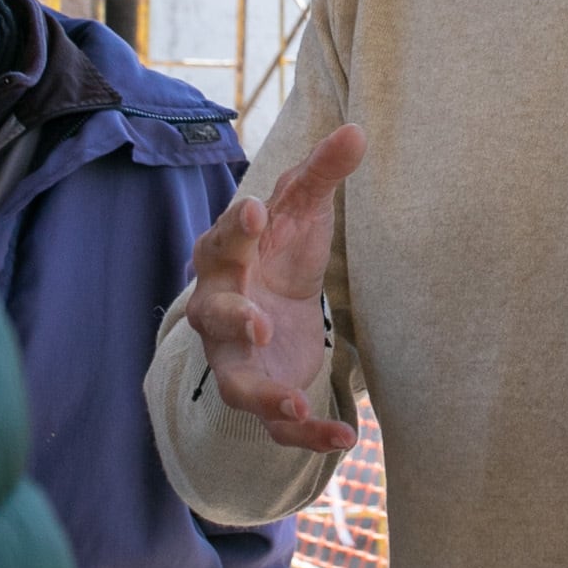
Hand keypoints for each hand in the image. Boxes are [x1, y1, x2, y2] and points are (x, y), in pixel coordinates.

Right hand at [183, 122, 364, 451]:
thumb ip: (322, 173)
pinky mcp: (263, 394)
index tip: (254, 212)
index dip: (234, 228)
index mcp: (226, 257)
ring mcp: (236, 358)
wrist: (271, 308)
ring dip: (262, 393)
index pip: (222, 240)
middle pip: (210, 315)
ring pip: (235, 382)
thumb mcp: (302, 211)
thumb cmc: (278, 249)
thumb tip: (356, 129)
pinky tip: (345, 438)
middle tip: (256, 319)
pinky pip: (277, 425)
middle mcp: (219, 311)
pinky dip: (307, 435)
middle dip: (230, 317)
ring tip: (294, 402)